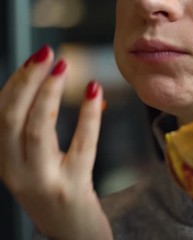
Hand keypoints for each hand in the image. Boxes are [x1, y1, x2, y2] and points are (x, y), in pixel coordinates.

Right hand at [0, 45, 111, 239]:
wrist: (73, 235)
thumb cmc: (54, 191)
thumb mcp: (32, 164)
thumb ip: (29, 133)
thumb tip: (40, 86)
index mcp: (5, 161)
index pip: (1, 115)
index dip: (16, 83)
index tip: (35, 59)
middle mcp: (16, 172)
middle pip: (12, 118)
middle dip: (27, 81)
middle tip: (47, 54)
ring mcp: (43, 182)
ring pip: (38, 131)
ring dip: (49, 94)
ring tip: (64, 67)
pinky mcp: (73, 188)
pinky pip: (81, 146)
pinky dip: (88, 117)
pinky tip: (95, 93)